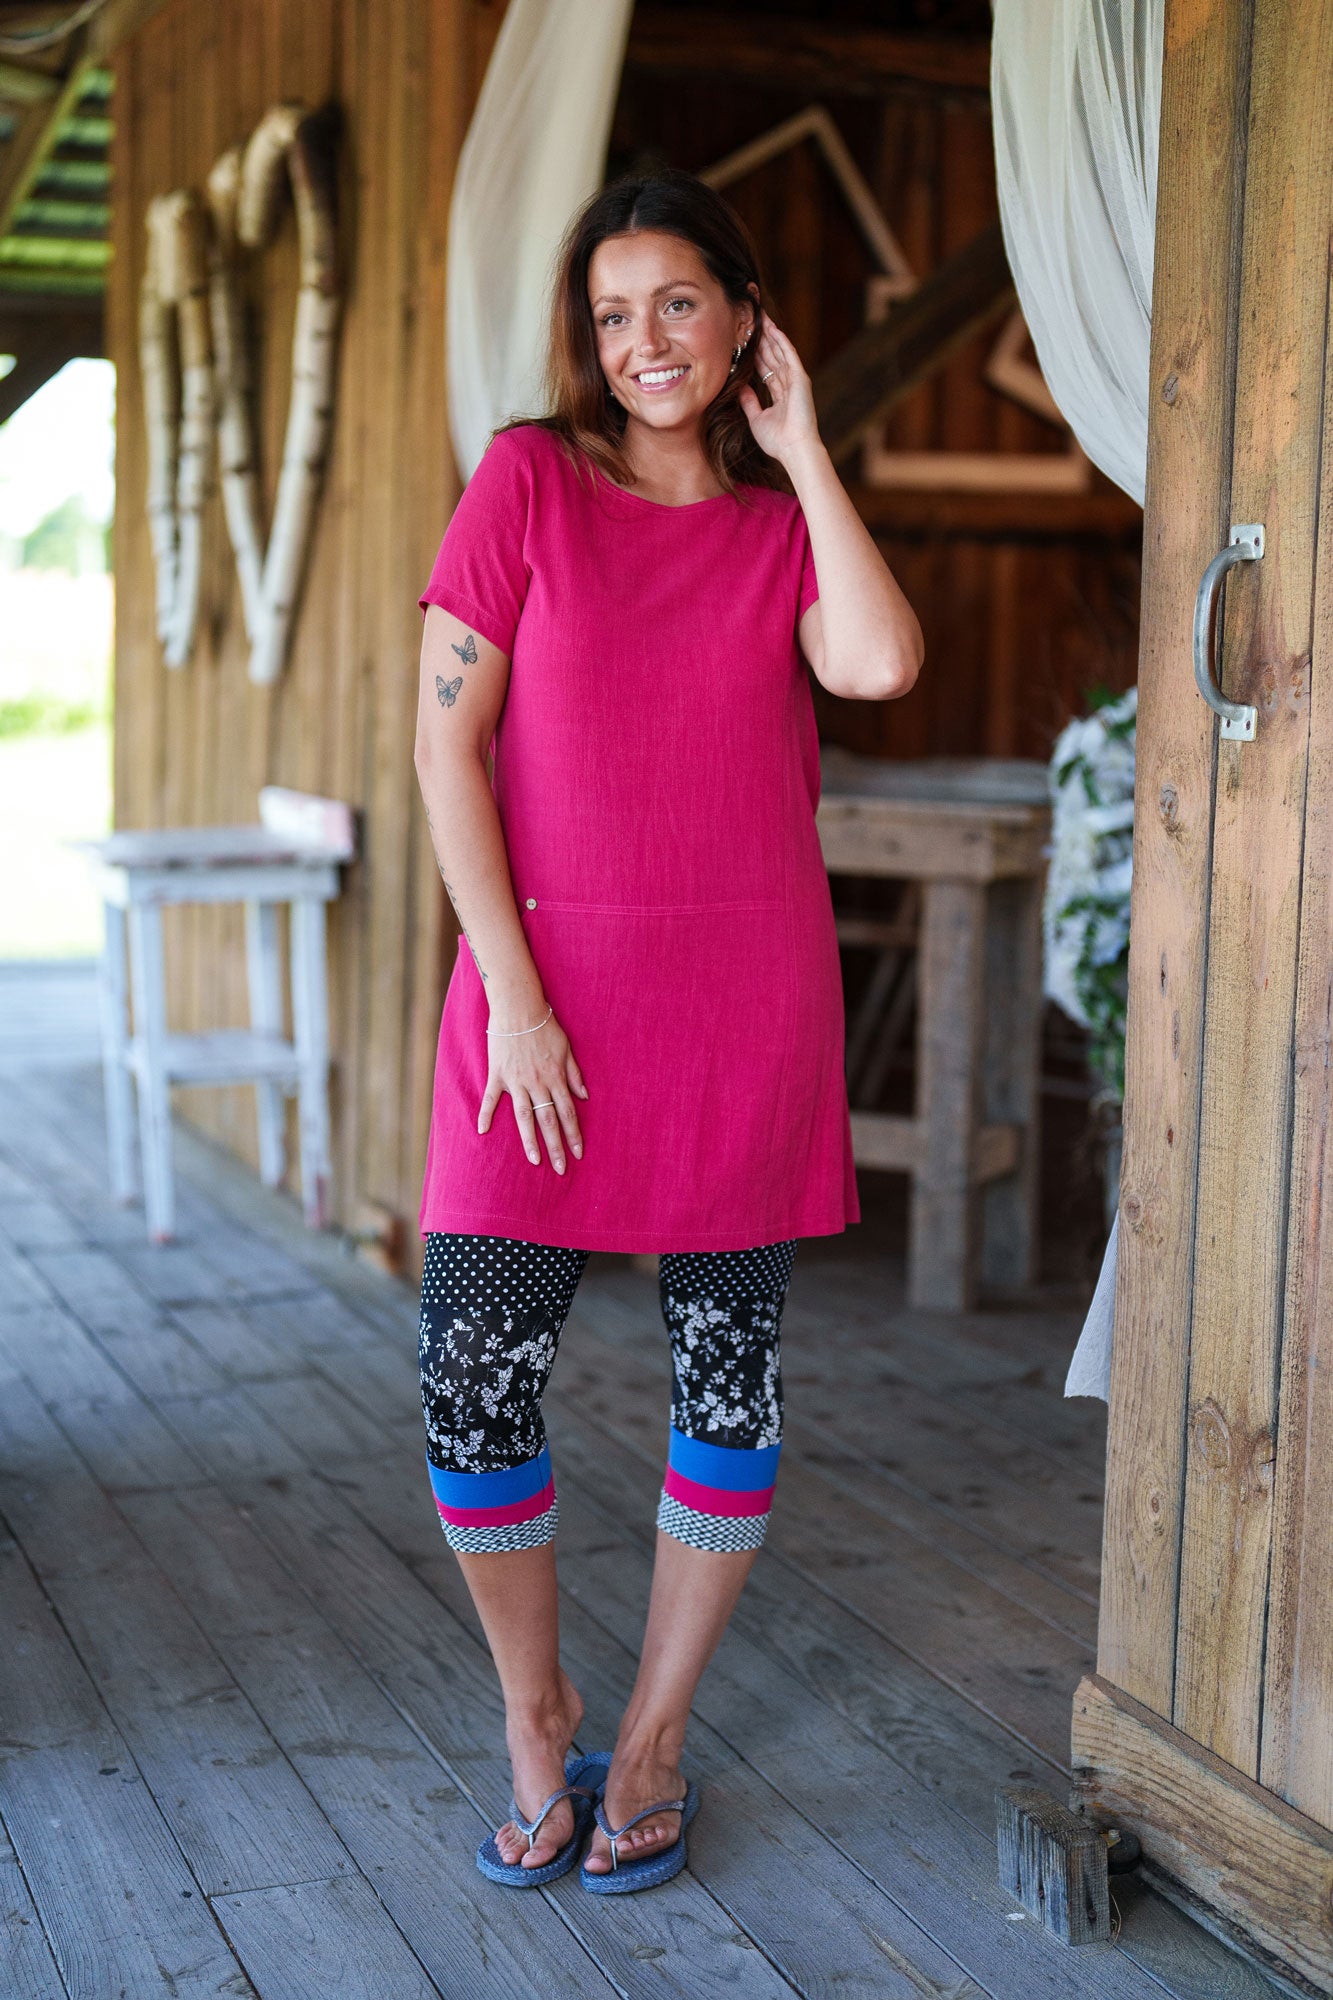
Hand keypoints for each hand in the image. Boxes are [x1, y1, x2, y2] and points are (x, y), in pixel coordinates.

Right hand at [477, 1006, 586, 1172]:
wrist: (519, 1009)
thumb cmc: (545, 1026)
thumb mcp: (567, 1048)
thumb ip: (574, 1074)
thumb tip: (584, 1097)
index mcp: (556, 1078)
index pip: (568, 1113)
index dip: (574, 1134)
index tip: (578, 1153)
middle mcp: (537, 1084)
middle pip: (549, 1121)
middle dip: (556, 1146)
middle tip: (561, 1169)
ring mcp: (516, 1082)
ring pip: (524, 1117)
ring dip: (530, 1141)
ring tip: (535, 1161)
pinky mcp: (498, 1075)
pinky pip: (491, 1099)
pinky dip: (485, 1114)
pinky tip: (482, 1131)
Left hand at [738, 311, 819, 467]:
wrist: (793, 449)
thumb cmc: (777, 441)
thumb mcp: (756, 419)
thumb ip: (749, 402)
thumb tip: (740, 386)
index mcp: (779, 394)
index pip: (765, 367)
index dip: (755, 353)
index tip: (745, 340)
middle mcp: (788, 384)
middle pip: (772, 355)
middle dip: (762, 338)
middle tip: (752, 319)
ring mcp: (795, 380)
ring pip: (780, 351)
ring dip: (771, 334)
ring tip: (761, 317)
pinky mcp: (800, 378)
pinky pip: (789, 355)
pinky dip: (781, 341)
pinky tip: (773, 328)